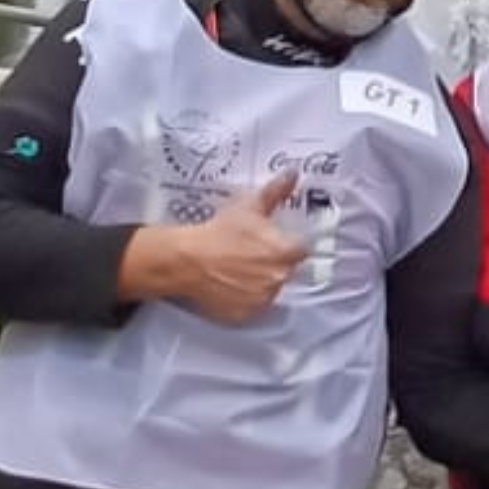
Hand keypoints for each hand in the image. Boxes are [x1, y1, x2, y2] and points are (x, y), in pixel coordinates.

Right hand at [167, 171, 308, 323]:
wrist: (187, 259)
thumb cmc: (219, 231)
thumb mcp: (249, 207)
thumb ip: (276, 191)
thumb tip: (293, 174)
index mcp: (286, 252)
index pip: (302, 249)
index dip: (288, 244)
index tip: (274, 241)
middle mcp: (280, 278)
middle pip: (286, 269)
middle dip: (274, 262)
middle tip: (250, 253)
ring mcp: (263, 299)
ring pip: (270, 289)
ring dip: (260, 281)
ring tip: (238, 268)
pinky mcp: (246, 315)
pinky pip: (253, 306)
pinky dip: (245, 298)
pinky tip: (231, 284)